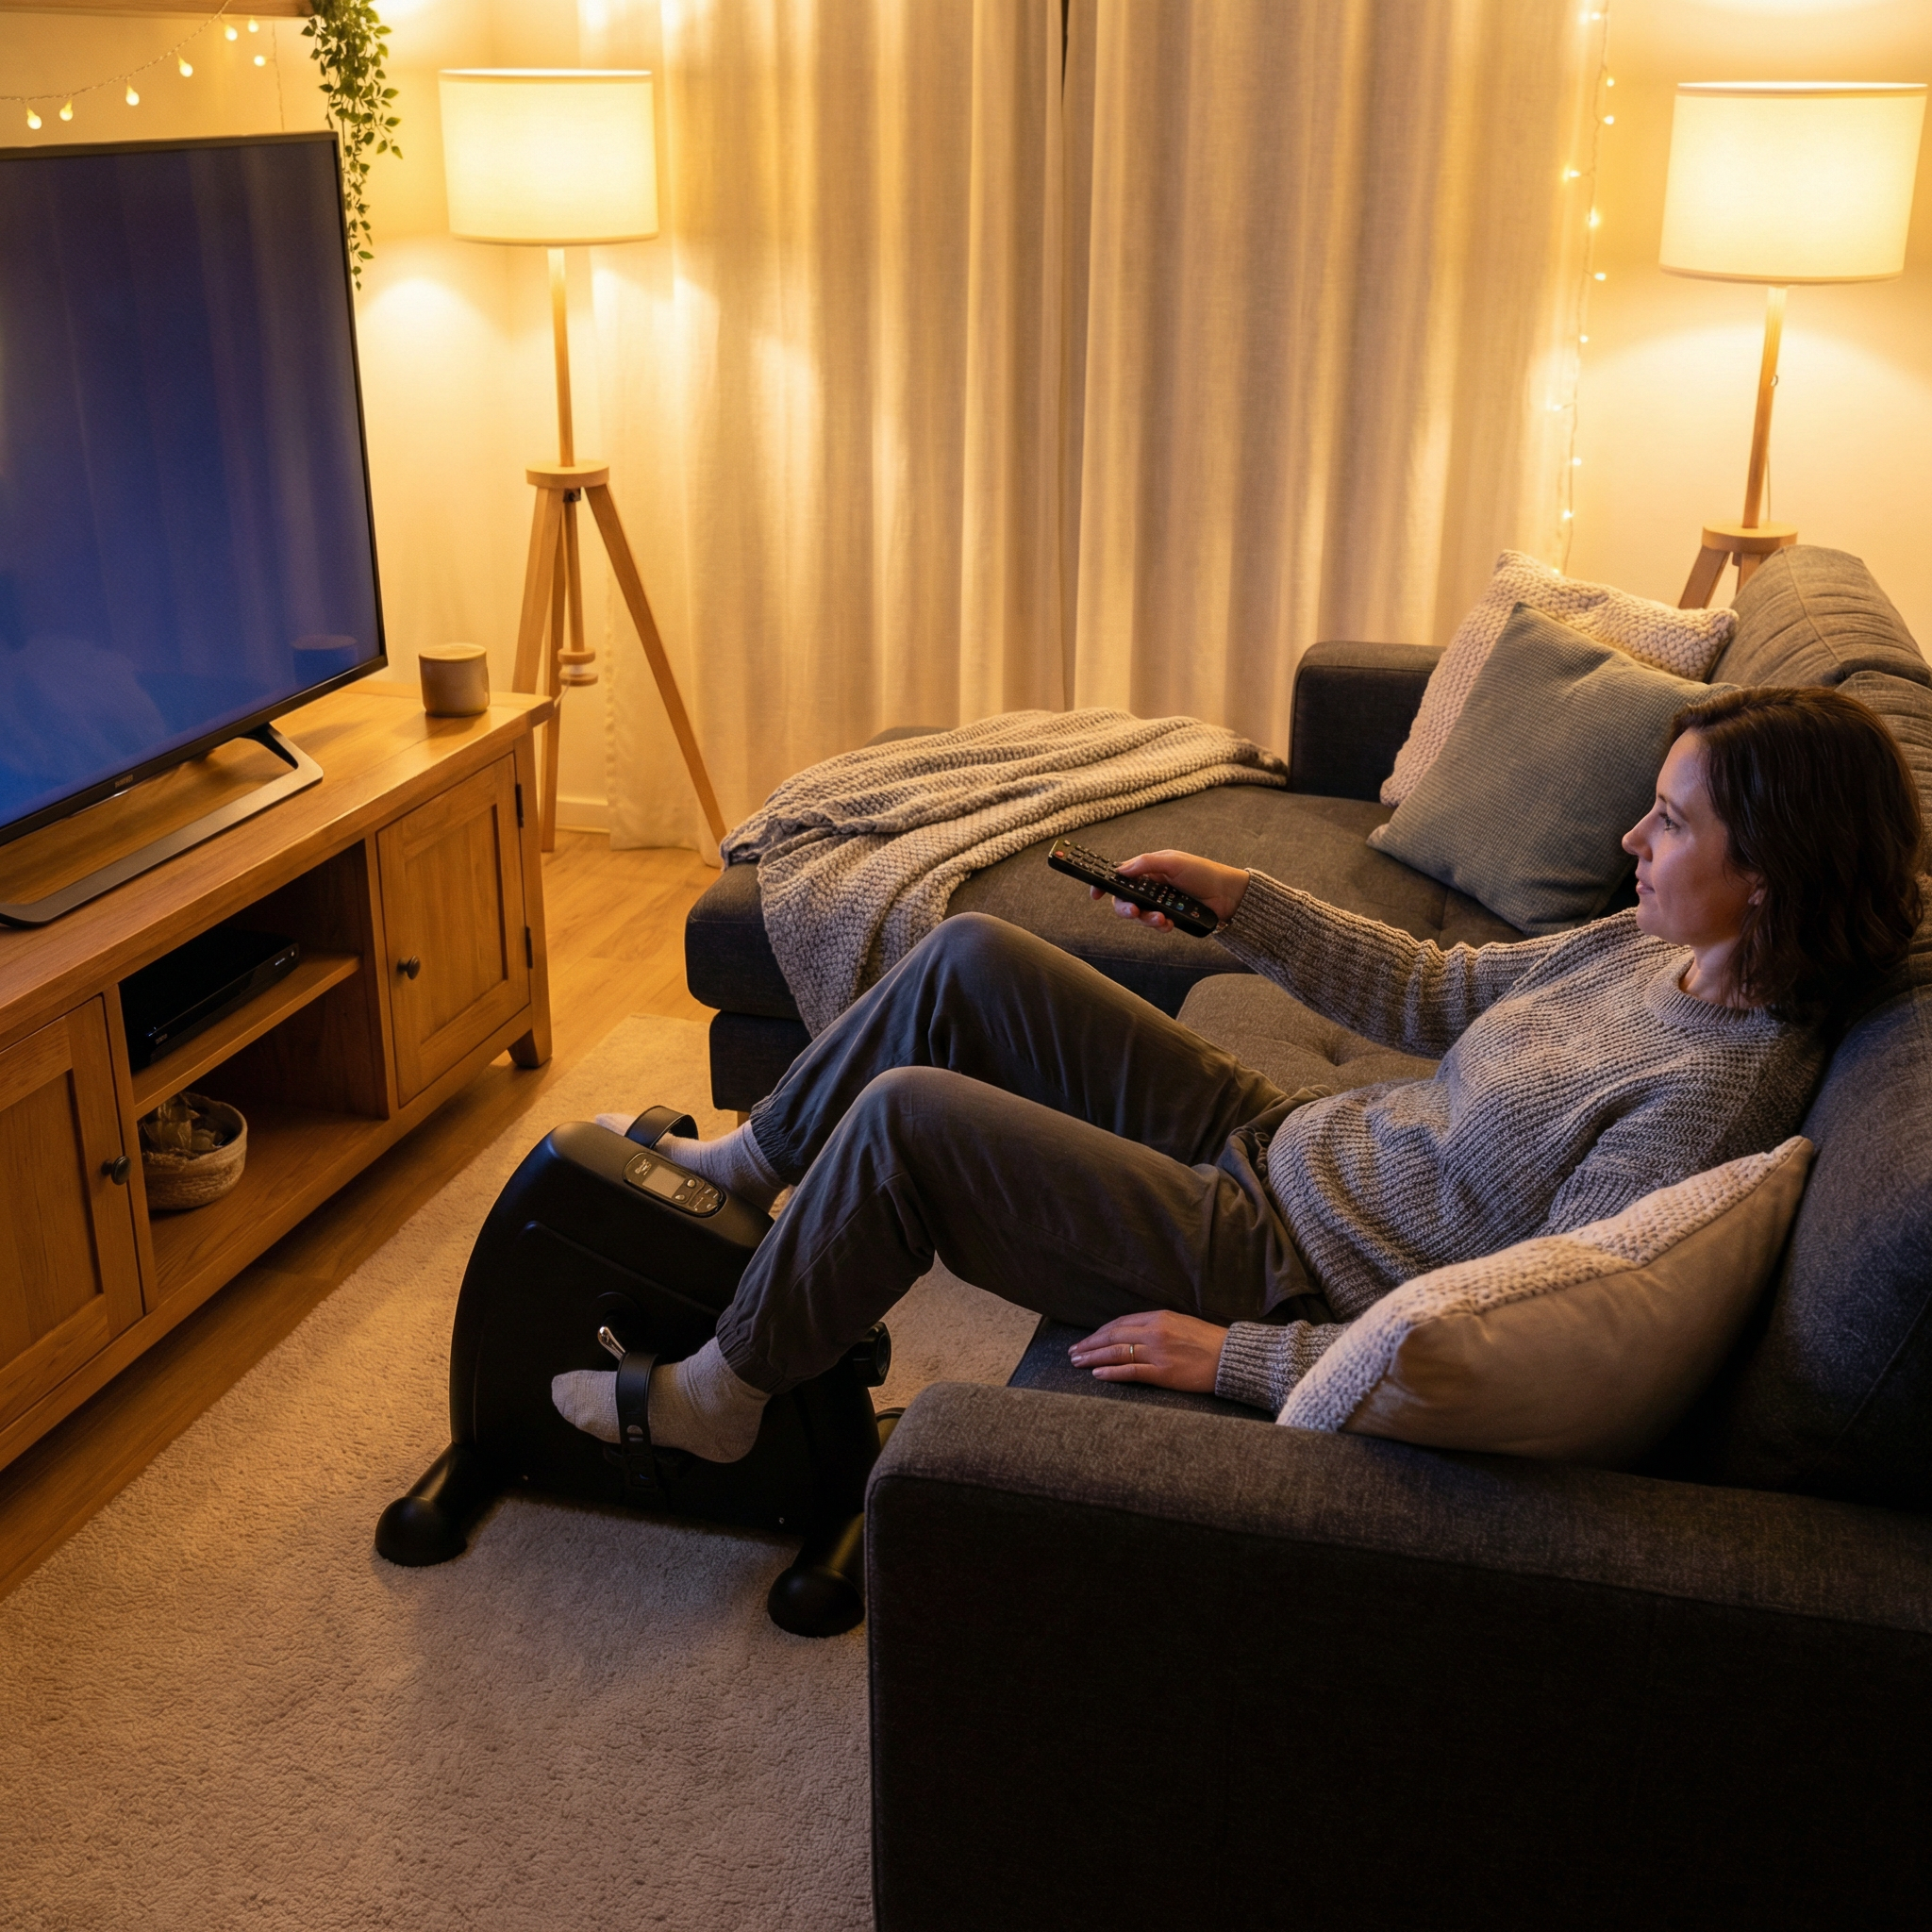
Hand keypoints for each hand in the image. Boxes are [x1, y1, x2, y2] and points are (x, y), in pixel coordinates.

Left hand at [1068, 1310, 1229, 1392]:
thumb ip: (1156, 1326)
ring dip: (1093, 1357)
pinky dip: (1111, 1372)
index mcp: (1159, 1317)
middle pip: (1113, 1336)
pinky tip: (1097, 1373)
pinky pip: (1131, 1371)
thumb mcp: (1180, 1323)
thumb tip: (1132, 1332)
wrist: (1231, 1357)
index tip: (1088, 1339)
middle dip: (1090, 1344)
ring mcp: (1158, 1353)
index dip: (1100, 1332)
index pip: (1120, 1323)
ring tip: (1078, 1362)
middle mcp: (1155, 1332)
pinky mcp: (1163, 1373)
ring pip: (1117, 1353)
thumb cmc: (1208, 1341)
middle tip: (1073, 1352)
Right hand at [1088, 849, 1249, 930]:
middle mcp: (1150, 888)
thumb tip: (1120, 869)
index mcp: (1148, 870)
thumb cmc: (1203, 872)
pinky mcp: (1169, 918)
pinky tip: (1169, 923)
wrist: (1228, 895)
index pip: (1120, 877)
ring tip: (1162, 919)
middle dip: (1126, 909)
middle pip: (1124, 901)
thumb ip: (1146, 863)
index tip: (1095, 895)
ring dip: (1146, 919)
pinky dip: (1159, 926)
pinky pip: (1155, 925)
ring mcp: (1159, 904)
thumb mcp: (1173, 861)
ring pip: (1139, 916)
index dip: (1105, 886)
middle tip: (1134, 912)